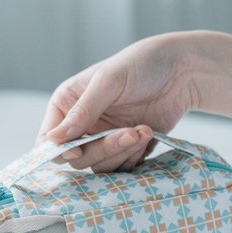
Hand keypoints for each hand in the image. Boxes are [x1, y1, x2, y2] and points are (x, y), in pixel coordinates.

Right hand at [36, 33, 198, 171]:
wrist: (183, 71)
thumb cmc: (142, 64)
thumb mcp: (109, 81)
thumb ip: (82, 111)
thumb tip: (53, 140)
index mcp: (67, 104)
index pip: (48, 140)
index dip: (58, 151)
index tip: (78, 150)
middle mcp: (82, 125)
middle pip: (76, 158)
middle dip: (103, 149)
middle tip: (129, 132)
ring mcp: (104, 138)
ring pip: (100, 166)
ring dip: (123, 152)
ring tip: (143, 130)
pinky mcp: (126, 149)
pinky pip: (121, 168)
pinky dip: (135, 156)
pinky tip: (148, 134)